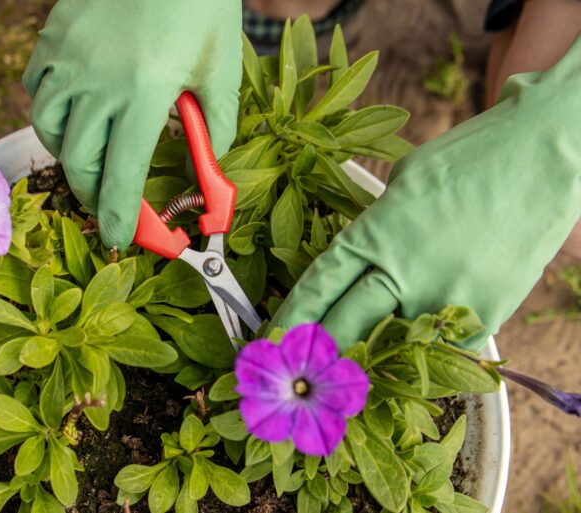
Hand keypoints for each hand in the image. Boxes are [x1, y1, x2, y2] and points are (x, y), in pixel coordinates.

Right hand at [24, 0, 242, 248]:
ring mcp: (68, 57)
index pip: (121, 176)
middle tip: (108, 202)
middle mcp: (97, 81)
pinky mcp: (54, 36)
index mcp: (143, 93)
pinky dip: (51, 111)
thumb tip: (202, 171)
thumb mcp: (220, 68)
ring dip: (69, 155)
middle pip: (79, 163)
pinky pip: (36, 88)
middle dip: (92, 194)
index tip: (118, 237)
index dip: (117, 216)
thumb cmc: (201, 4)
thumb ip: (213, 128)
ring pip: (48, 129)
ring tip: (93, 158)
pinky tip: (75, 110)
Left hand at [272, 37, 580, 350]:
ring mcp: (445, 298)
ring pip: (392, 346)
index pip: (319, 287)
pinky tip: (409, 352)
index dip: (292, 318)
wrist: (546, 156)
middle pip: (345, 326)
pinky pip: (442, 346)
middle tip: (299, 368)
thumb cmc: (470, 159)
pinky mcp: (484, 314)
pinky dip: (425, 350)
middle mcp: (405, 272)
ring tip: (349, 370)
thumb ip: (378, 225)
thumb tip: (362, 258)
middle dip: (319, 350)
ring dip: (369, 357)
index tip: (273, 341)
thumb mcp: (403, 184)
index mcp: (376, 234)